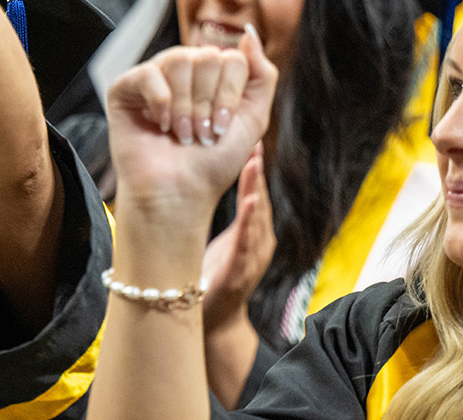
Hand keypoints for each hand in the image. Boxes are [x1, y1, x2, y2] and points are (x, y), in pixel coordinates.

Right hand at [106, 24, 277, 217]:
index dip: (230, 95)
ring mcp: (154, 78)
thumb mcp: (254, 118)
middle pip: (207, 56)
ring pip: (180, 59)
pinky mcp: (125, 89)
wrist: (179, 193)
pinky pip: (148, 73)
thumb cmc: (212, 163)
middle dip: (207, 102)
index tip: (222, 127)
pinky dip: (160, 102)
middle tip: (200, 133)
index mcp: (212, 76)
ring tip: (180, 133)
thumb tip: (248, 31)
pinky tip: (160, 124)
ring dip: (185, 106)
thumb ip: (261, 73)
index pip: (232, 58)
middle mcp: (183, 72)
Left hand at [201, 144, 272, 333]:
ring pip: (257, 218)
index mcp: (253, 233)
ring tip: (253, 163)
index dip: (253, 169)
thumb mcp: (220, 240)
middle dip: (257, 172)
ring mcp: (252, 258)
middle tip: (253, 141)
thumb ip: (222, 216)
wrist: (214, 322)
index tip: (251, 140)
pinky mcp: (240, 273)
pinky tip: (251, 203)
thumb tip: (202, 180)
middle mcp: (259, 243)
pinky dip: (250, 222)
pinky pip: (247, 244)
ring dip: (256, 189)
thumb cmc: (213, 278)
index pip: (254, 194)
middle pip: (260, 200)